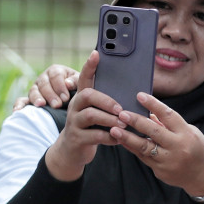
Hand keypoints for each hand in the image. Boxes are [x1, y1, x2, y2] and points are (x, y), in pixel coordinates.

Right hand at [17, 63, 77, 109]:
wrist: (73, 103)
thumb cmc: (77, 91)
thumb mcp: (79, 84)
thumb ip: (75, 81)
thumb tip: (68, 84)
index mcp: (56, 71)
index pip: (55, 75)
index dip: (60, 86)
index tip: (66, 97)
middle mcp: (43, 78)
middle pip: (44, 84)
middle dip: (50, 94)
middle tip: (57, 105)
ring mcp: (35, 89)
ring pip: (33, 91)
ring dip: (37, 98)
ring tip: (42, 105)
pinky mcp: (29, 99)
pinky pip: (21, 101)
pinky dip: (19, 105)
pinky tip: (17, 112)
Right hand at [43, 51, 127, 181]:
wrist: (71, 151)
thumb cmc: (90, 128)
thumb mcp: (95, 113)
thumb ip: (106, 104)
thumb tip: (132, 93)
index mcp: (81, 97)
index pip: (84, 78)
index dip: (89, 66)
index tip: (96, 53)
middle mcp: (75, 106)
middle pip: (87, 95)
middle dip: (106, 100)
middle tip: (121, 108)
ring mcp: (74, 122)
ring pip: (90, 115)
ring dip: (109, 119)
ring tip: (123, 124)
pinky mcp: (77, 138)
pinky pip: (94, 136)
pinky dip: (109, 137)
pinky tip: (118, 139)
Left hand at [117, 92, 203, 198]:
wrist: (203, 176)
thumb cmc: (196, 148)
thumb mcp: (189, 132)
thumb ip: (169, 124)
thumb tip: (149, 113)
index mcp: (186, 133)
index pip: (168, 115)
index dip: (153, 104)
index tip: (139, 96)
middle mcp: (177, 147)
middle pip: (154, 132)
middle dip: (136, 121)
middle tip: (122, 113)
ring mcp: (168, 161)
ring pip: (145, 147)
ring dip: (128, 138)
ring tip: (114, 130)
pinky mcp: (161, 171)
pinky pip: (143, 157)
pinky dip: (132, 148)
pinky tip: (122, 140)